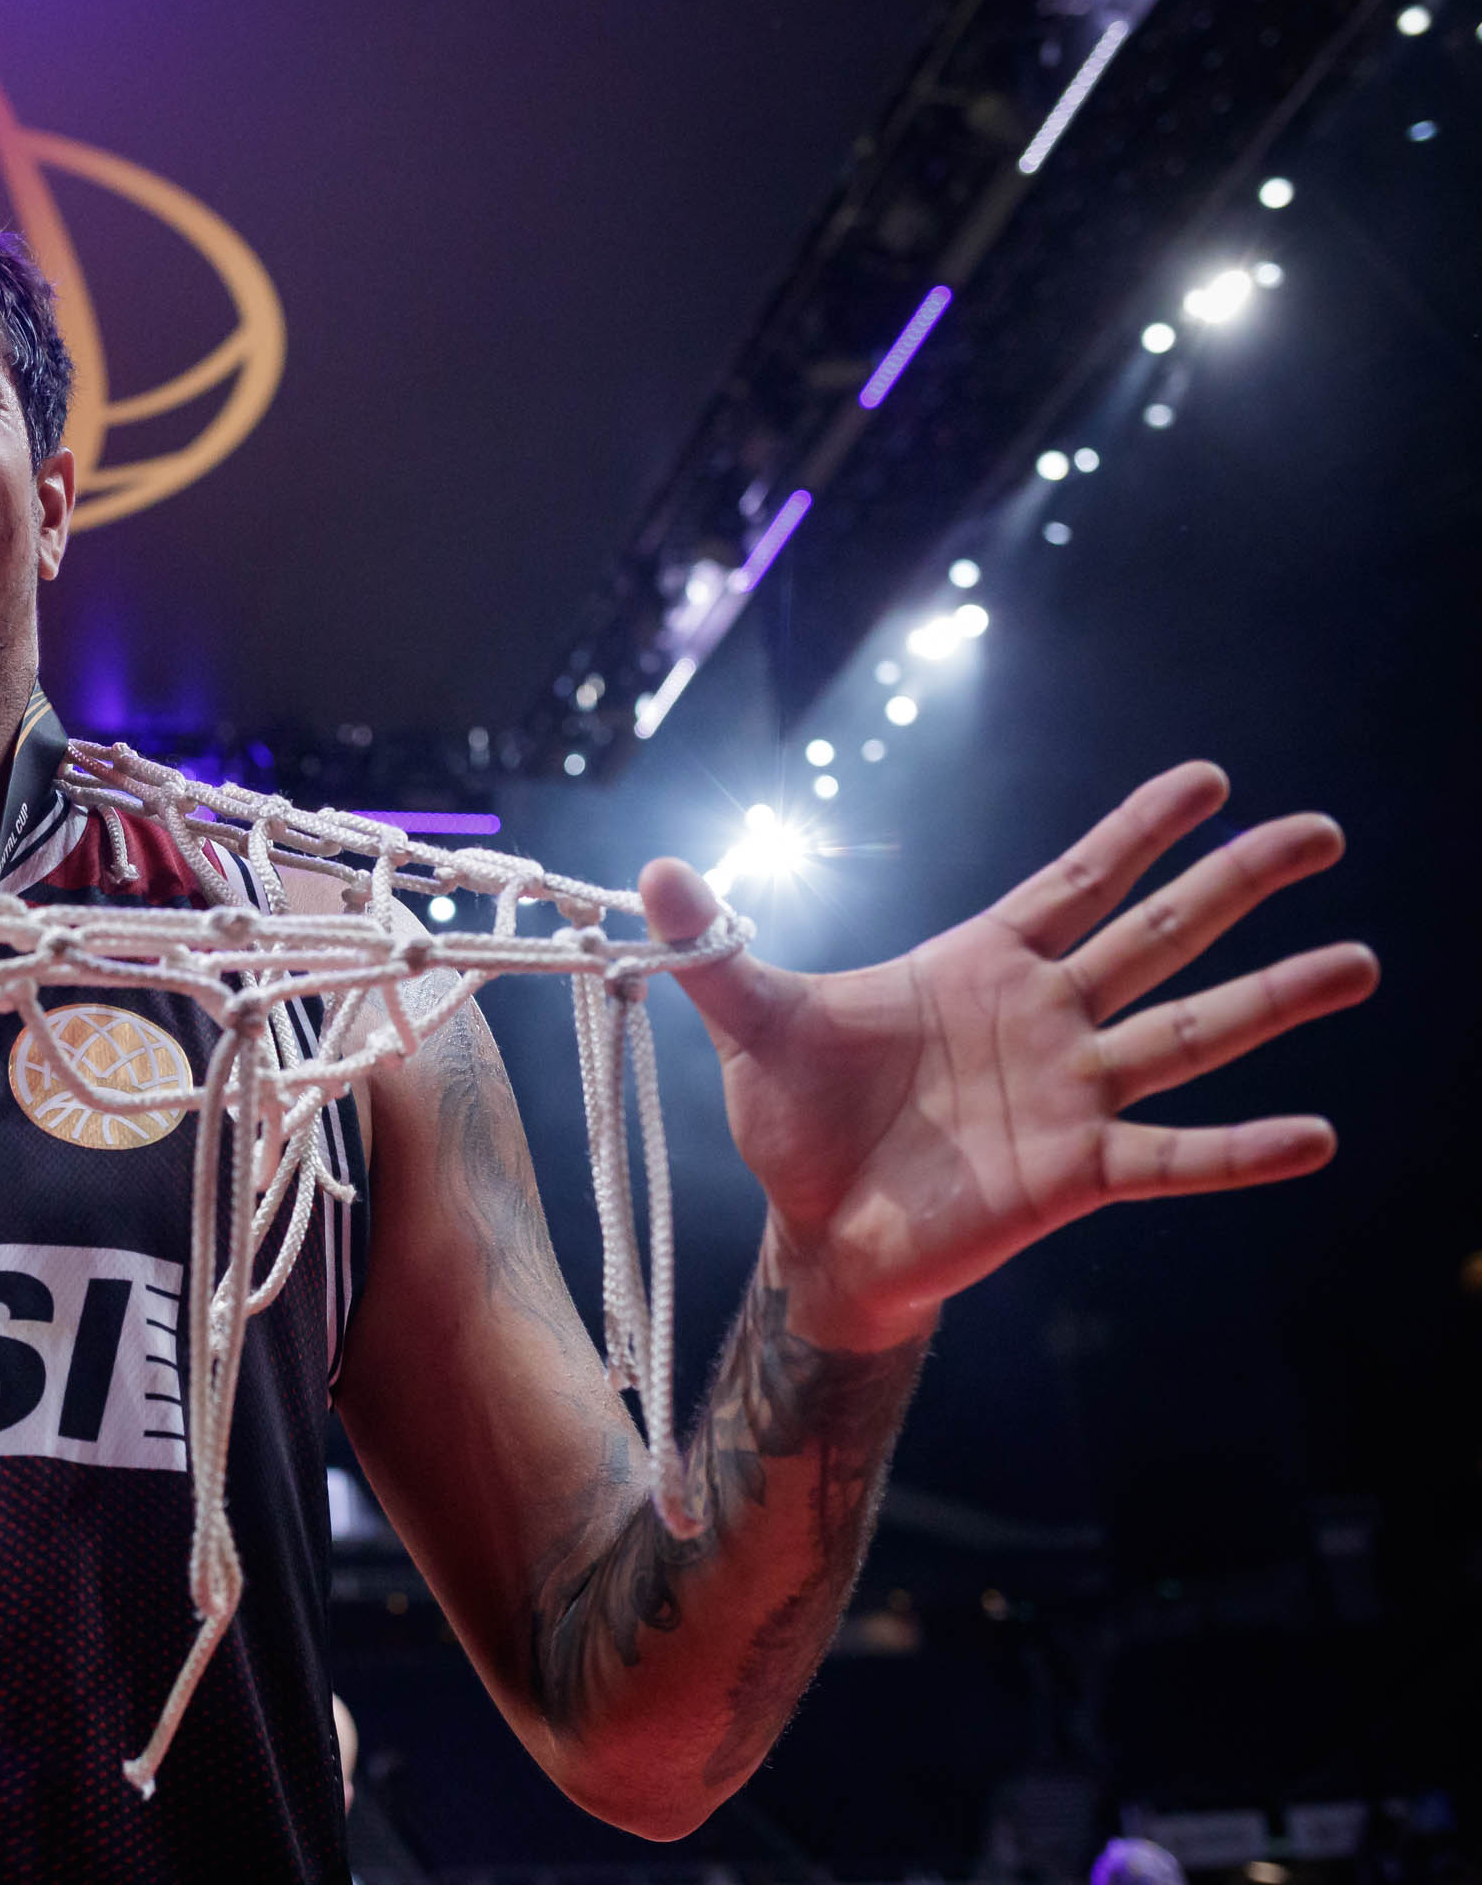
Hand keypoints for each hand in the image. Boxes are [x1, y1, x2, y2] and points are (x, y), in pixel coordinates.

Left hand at [636, 762, 1376, 1349]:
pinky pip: (1172, 1157)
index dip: (1141, 830)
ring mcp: (1072, 1096)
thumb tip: (651, 871)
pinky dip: (1240, 1150)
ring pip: (1190, 1034)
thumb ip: (719, 948)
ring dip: (1274, 1000)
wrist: (814, 1235)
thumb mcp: (754, 1023)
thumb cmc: (799, 1124)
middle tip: (1323, 832)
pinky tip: (1317, 1136)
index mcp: (983, 967)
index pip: (1077, 881)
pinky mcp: (1075, 1177)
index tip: (1212, 776)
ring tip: (1360, 960)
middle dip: (1238, 883)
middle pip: (1159, 936)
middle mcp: (1047, 1021)